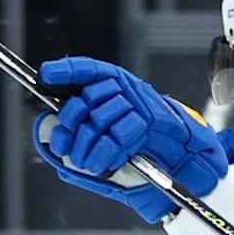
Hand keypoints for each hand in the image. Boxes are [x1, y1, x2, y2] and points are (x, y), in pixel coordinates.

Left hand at [32, 56, 230, 221]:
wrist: (188, 164)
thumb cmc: (149, 152)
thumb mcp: (111, 142)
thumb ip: (86, 136)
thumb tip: (53, 137)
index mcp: (119, 89)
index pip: (89, 70)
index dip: (67, 71)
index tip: (45, 76)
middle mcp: (130, 90)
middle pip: (89, 96)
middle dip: (71, 122)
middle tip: (64, 146)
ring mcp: (142, 102)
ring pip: (101, 115)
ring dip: (87, 144)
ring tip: (85, 162)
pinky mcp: (153, 118)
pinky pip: (120, 132)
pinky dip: (108, 152)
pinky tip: (106, 163)